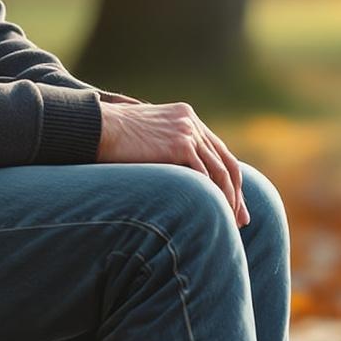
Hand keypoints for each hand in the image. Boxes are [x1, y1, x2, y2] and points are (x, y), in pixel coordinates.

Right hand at [94, 99, 249, 226]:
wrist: (98, 129)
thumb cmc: (115, 139)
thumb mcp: (149, 138)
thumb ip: (167, 147)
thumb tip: (179, 175)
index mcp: (187, 117)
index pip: (219, 152)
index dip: (230, 180)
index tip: (235, 204)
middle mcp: (192, 122)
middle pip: (226, 163)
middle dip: (237, 194)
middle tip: (242, 220)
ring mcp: (188, 132)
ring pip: (219, 172)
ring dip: (227, 200)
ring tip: (228, 223)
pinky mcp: (180, 144)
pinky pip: (205, 175)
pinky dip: (212, 196)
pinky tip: (213, 213)